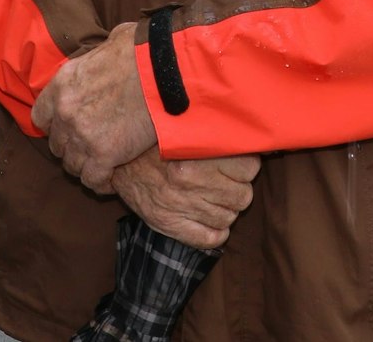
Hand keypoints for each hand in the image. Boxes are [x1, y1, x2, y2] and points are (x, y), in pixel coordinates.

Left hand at [31, 21, 156, 191]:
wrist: (168, 69)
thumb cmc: (146, 49)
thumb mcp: (114, 41)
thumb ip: (99, 57)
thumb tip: (108, 55)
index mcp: (64, 83)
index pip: (41, 116)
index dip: (55, 123)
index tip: (70, 123)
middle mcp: (66, 112)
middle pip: (57, 143)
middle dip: (72, 144)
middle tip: (93, 141)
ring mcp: (83, 136)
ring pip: (72, 164)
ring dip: (86, 164)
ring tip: (103, 161)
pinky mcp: (105, 155)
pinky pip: (93, 179)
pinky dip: (101, 182)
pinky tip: (111, 177)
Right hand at [111, 147, 261, 250]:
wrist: (121, 161)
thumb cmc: (160, 143)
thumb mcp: (190, 133)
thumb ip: (219, 138)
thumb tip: (251, 140)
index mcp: (200, 155)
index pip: (250, 168)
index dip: (248, 166)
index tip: (240, 164)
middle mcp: (192, 182)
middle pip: (243, 195)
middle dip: (240, 189)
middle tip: (230, 182)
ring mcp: (181, 206)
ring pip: (229, 218)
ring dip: (228, 209)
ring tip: (219, 199)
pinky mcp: (169, 225)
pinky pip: (210, 239)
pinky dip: (217, 233)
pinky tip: (213, 221)